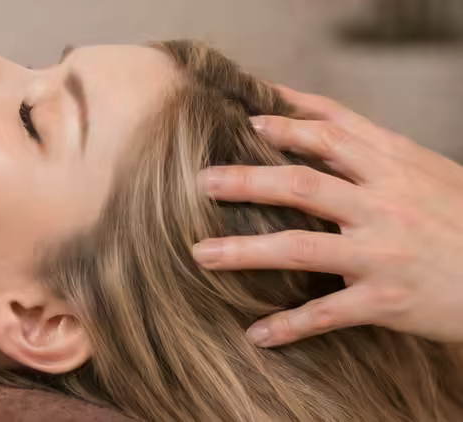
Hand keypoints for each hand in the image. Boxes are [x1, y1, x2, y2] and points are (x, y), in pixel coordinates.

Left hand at [193, 85, 462, 346]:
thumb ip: (378, 155)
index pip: (332, 130)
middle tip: (203, 181)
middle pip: (302, 184)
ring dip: (245, 251)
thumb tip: (326, 136)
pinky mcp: (387, 301)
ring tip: (201, 253)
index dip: (287, 119)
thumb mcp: (428, 172)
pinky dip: (290, 326)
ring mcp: (383, 252)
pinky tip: (257, 334)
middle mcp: (383, 203)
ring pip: (301, 248)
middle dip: (247, 180)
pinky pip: (328, 314)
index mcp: (395, 166)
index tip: (247, 114)